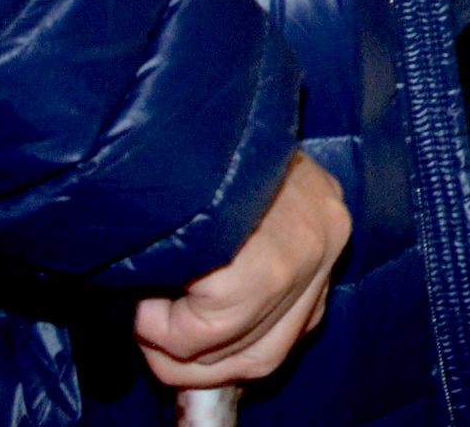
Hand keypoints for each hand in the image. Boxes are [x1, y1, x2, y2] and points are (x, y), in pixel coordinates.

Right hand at [135, 151, 348, 391]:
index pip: (298, 319)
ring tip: (144, 313)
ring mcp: (302, 253)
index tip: (190, 348)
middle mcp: (325, 233)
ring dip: (175, 349)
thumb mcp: (236, 191)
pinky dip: (160, 329)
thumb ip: (238, 250)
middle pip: (270, 349)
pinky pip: (201, 335)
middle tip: (152, 341)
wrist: (177, 104)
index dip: (235, 347)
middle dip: (202, 364)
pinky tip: (146, 295)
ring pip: (236, 350)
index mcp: (323, 213)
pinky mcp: (264, 269)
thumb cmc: (191, 150)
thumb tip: (201, 321)